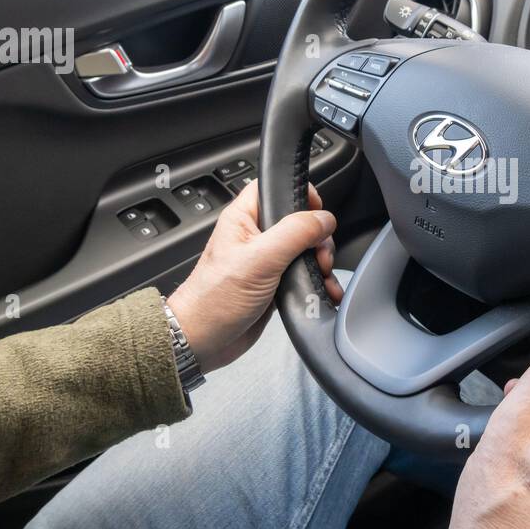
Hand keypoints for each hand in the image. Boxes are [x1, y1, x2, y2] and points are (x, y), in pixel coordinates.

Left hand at [167, 180, 339, 372]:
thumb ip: (294, 233)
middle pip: (299, 220)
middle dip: (317, 237)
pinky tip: (325, 290)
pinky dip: (318, 281)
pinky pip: (304, 274)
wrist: (204, 340)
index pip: (273, 188)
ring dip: (320, 261)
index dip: (298, 193)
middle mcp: (256, 236)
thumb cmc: (214, 300)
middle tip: (317, 254)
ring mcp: (267, 261)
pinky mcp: (275, 284)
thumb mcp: (259, 259)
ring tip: (321, 275)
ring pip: (305, 249)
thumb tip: (324, 218)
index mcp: (244, 219)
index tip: (317, 210)